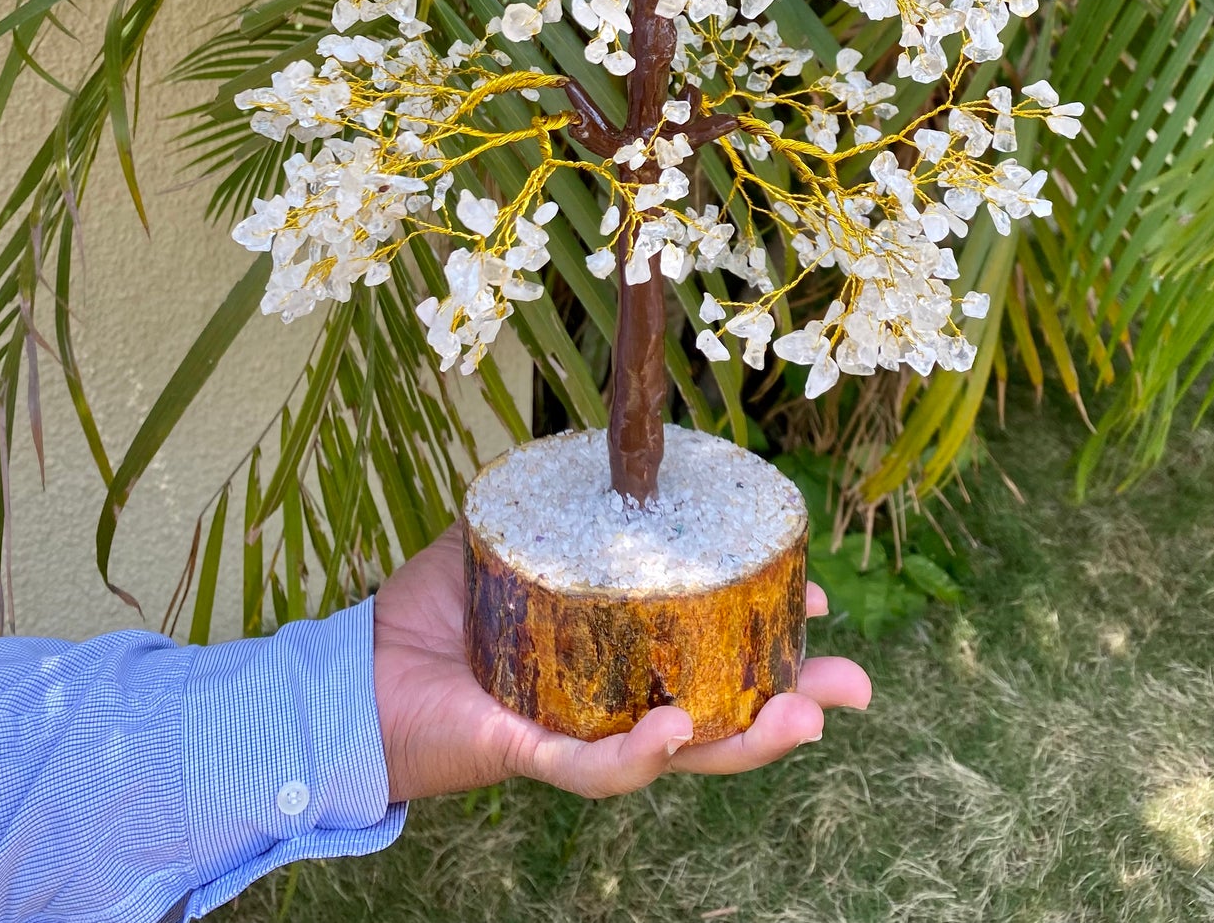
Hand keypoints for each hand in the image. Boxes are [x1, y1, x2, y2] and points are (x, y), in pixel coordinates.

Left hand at [372, 523, 869, 802]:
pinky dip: (639, 753)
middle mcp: (609, 708)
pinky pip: (593, 766)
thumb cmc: (431, 610)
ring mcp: (576, 736)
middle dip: (794, 706)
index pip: (710, 657)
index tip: (819, 605)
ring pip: (678, 754)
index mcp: (617, 660)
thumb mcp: (509, 539)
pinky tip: (677, 729)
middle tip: (856, 688)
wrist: (357, 669)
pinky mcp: (528, 755)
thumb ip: (559, 503)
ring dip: (746, 740)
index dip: (769, 640)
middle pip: (720, 716)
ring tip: (803, 715)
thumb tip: (614, 447)